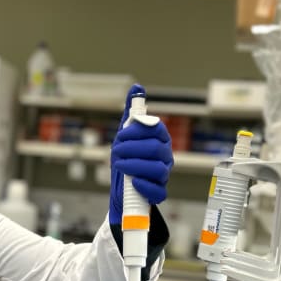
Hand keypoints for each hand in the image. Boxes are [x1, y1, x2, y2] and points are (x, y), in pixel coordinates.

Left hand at [109, 84, 173, 225]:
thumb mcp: (126, 135)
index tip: (121, 134)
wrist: (122, 188)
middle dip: (131, 148)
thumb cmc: (127, 157)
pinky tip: (133, 182)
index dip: (136, 130)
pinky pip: (158, 191)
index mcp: (160, 139)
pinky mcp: (158, 192)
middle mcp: (165, 156)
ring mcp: (163, 175)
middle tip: (116, 150)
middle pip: (155, 149)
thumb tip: (137, 88)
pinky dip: (144, 186)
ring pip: (156, 169)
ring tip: (119, 164)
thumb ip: (132, 112)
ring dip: (134, 165)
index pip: (156, 129)